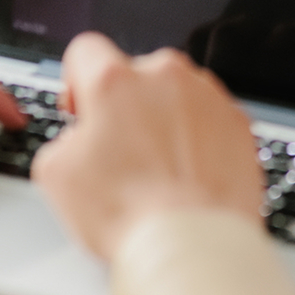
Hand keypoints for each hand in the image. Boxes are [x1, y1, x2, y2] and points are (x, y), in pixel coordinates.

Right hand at [32, 33, 268, 258]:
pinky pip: (210, 118)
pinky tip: (187, 174)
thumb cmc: (128, 213)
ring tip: (158, 170)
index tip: (83, 108)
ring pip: (177, 94)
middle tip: (120, 152)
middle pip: (136, 75)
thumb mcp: (56, 174)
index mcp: (115, 81)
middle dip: (125, 106)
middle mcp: (166, 76)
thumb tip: (79, 137)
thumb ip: (64, 137)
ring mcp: (207, 96)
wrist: (192, 243)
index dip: (77, 80)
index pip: (86, 51)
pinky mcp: (238, 121)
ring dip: (164, 120)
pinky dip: (199, 138)